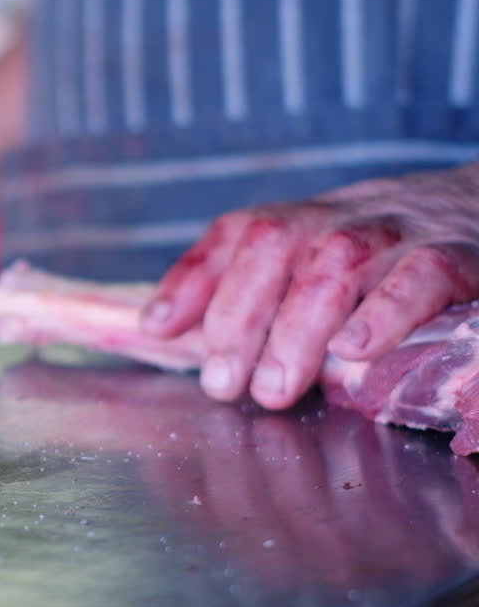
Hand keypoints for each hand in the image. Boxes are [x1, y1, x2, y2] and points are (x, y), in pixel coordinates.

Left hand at [141, 163, 478, 409]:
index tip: (158, 328)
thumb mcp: (317, 266)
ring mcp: (399, 232)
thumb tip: (170, 336)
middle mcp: (341, 218)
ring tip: (273, 388)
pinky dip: (383, 312)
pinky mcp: (457, 255)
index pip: (237, 233)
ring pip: (336, 262)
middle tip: (222, 385)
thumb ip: (254, 298)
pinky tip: (354, 350)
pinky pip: (420, 275)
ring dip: (296, 330)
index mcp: (303, 221)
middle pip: (274, 247)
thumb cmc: (387, 261)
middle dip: (237, 319)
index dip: (191, 277)